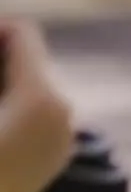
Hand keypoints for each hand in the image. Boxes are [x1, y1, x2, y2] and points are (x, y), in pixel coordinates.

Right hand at [0, 18, 77, 191]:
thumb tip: (1, 38)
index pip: (24, 34)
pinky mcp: (55, 157)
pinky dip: (13, 107)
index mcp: (40, 96)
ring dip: (4, 82)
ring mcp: (63, 136)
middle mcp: (63, 112)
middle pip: (30, 61)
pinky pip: (38, 115)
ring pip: (34, 88)